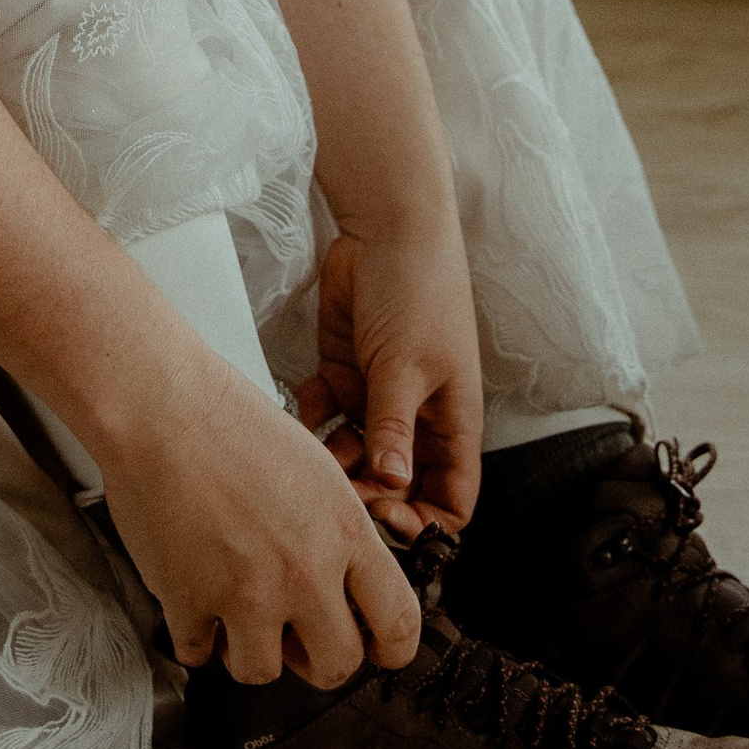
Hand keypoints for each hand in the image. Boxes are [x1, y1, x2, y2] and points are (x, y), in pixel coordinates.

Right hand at [95, 348, 420, 689]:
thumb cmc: (230, 421)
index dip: (390, 650)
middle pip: (336, 665)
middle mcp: (303, 572)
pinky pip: (198, 654)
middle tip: (300, 641)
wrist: (162, 408)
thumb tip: (346, 582)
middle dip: (318, 661)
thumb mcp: (317, 469)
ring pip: (263, 673)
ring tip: (239, 622)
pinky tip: (196, 608)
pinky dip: (196, 639)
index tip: (376, 651)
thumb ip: (339, 534)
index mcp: (344, 533)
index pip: (398, 623)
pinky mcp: (189, 601)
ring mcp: (246, 593)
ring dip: (251, 654)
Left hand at [294, 214, 482, 540]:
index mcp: (451, 421)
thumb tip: (391, 486)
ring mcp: (379, 395)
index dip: (424, 521)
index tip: (387, 519)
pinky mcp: (345, 373)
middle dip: (368, 496)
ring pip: (355, 455)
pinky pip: (325, 417)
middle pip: (397, 483)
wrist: (385, 227)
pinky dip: (309, 422)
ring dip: (334, 463)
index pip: (450, 497)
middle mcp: (417, 415)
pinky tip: (297, 418)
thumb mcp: (406, 366)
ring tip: (312, 459)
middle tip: (336, 496)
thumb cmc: (419, 288)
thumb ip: (393, 428)